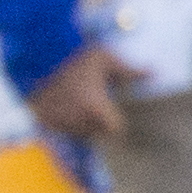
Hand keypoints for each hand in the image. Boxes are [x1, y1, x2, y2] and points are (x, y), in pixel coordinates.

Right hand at [27, 42, 141, 141]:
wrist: (35, 59)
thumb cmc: (75, 58)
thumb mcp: (105, 59)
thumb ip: (130, 70)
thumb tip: (156, 73)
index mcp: (96, 107)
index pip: (116, 131)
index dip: (117, 123)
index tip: (113, 112)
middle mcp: (78, 119)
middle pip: (98, 134)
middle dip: (99, 122)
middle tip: (94, 102)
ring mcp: (60, 123)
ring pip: (80, 133)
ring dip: (83, 124)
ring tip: (79, 103)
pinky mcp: (44, 123)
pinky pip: (62, 130)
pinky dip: (65, 122)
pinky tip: (64, 106)